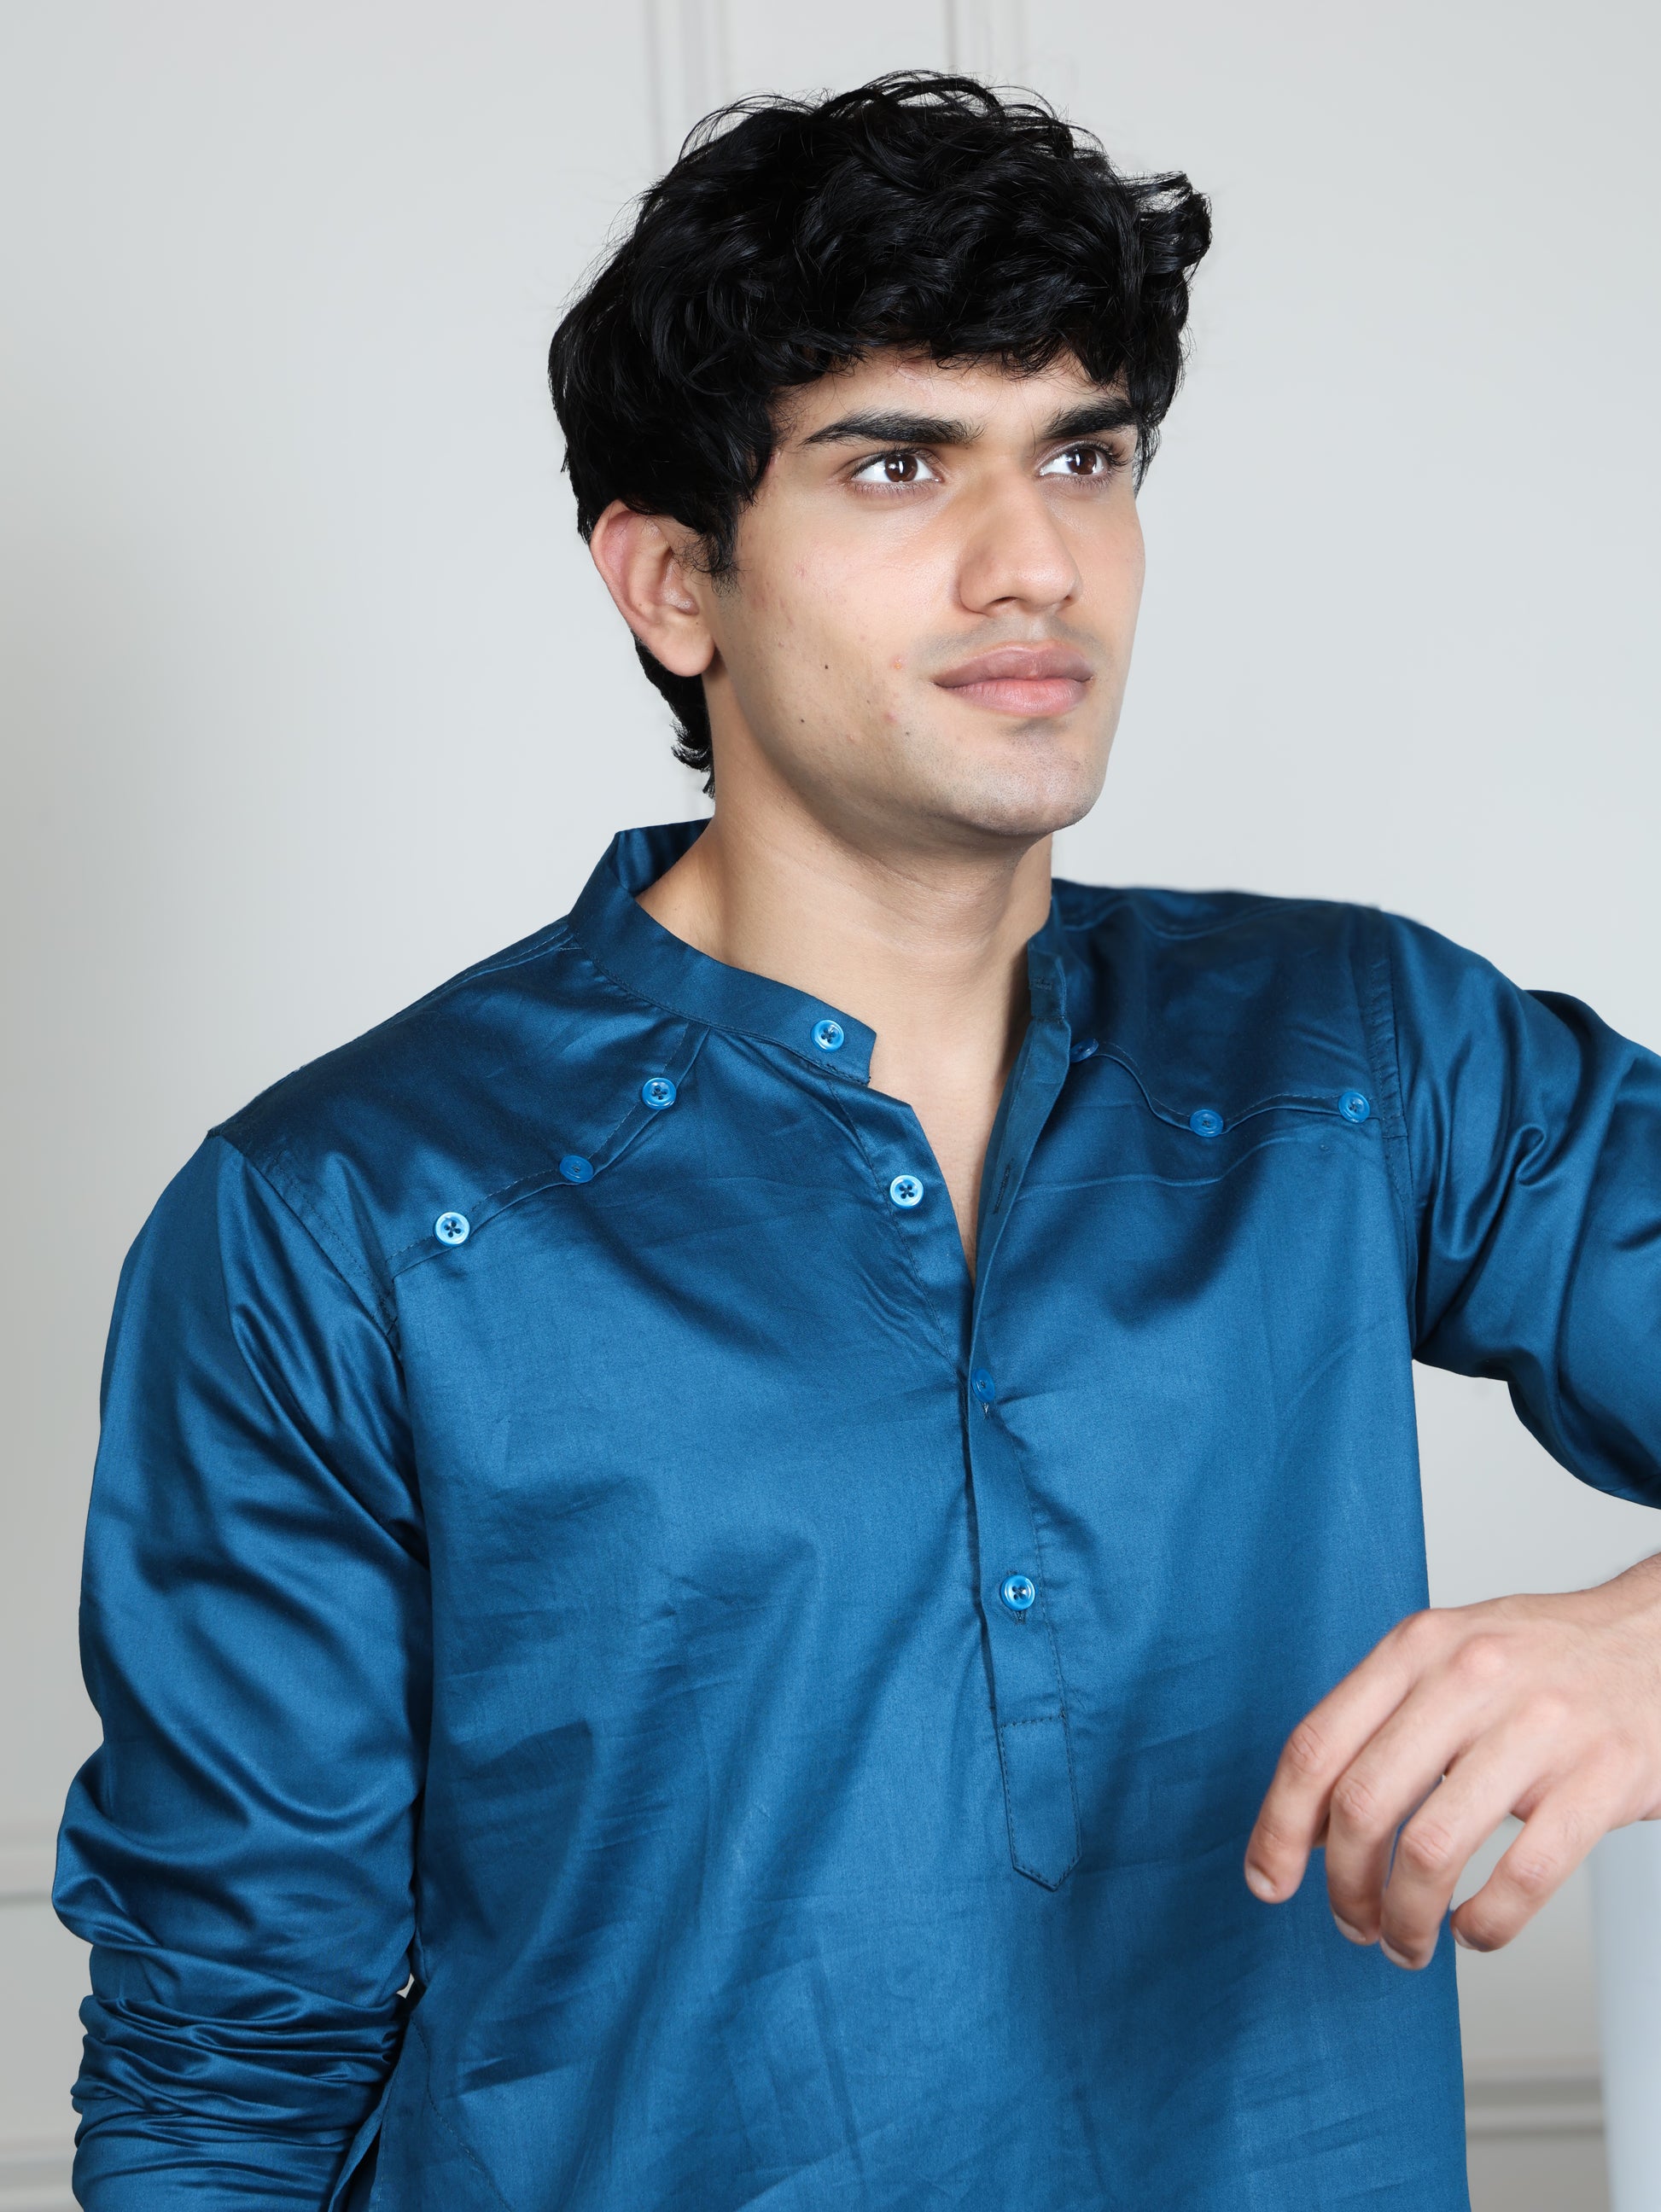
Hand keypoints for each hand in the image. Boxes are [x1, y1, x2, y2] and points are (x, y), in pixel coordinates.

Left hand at [1243, 1554, 1660, 1968]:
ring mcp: (1539, 1728)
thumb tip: (1308, 1817)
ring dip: (1405, 1918)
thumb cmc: (1540, 1659)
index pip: (1316, 1746)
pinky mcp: (1602, 1780)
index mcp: (1416, 1648)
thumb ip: (1377, 1719)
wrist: (1658, 1642)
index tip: (1267, 1881)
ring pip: (1432, 1849)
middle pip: (1364, 1804)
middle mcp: (1468, 1678)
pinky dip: (1485, 1925)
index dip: (1279, 1828)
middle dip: (1343, 1886)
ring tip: (1406, 1941)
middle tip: (1351, 1921)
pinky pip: (1523, 1877)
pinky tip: (1474, 1931)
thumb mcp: (1445, 1655)